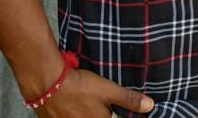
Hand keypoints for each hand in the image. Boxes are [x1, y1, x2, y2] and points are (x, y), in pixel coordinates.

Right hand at [33, 68, 154, 117]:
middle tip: (102, 104)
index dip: (119, 115)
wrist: (47, 84)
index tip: (117, 109)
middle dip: (105, 112)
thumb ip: (128, 99)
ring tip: (87, 102)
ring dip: (90, 112)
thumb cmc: (79, 87)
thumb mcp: (108, 91)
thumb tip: (150, 106)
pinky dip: (76, 114)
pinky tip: (75, 105)